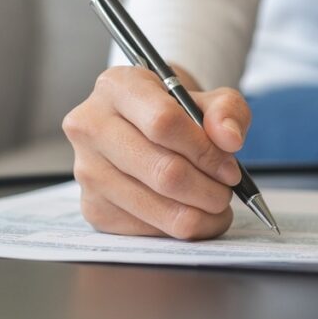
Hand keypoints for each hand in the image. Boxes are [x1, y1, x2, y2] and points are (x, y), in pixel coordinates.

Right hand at [62, 66, 250, 238]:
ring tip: (216, 204)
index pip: (163, 123)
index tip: (231, 168)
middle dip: (208, 190)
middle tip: (227, 191)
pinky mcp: (93, 208)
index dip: (205, 151)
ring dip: (199, 214)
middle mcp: (91, 127)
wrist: (146, 128)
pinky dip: (179, 227)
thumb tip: (230, 139)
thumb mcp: (210, 98)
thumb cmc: (179, 111)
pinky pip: (145, 230)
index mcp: (117, 88)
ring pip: (155, 206)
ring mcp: (87, 171)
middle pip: (162, 171)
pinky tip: (191, 213)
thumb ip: (227, 111)